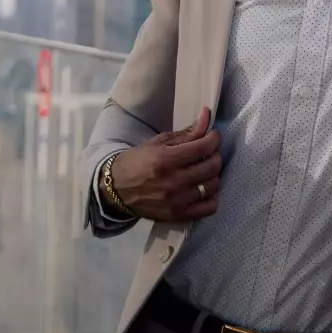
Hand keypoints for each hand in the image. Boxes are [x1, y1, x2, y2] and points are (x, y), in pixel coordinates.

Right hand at [107, 107, 221, 221]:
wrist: (116, 189)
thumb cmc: (138, 161)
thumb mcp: (159, 142)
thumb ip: (186, 133)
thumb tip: (207, 117)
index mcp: (166, 159)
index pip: (204, 148)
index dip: (214, 139)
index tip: (212, 136)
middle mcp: (173, 181)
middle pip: (212, 166)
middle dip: (215, 154)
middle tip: (208, 152)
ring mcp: (177, 201)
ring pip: (213, 185)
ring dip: (213, 174)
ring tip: (204, 169)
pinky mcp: (178, 215)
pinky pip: (209, 207)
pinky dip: (211, 196)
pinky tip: (203, 188)